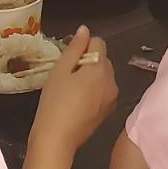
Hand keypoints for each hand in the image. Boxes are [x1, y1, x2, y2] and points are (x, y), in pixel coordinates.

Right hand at [32, 26, 117, 153]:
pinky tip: (77, 101)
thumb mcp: (60, 70)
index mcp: (101, 68)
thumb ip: (75, 47)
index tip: (67, 61)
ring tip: (70, 90)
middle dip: (87, 62)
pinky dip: (93, 91)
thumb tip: (85, 29)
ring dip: (90, 76)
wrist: (57, 138)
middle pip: (102, 59)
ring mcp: (112, 97)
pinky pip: (103, 91)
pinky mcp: (108, 111)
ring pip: (103, 76)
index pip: (98, 42)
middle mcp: (112, 81)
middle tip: (66, 76)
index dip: (82, 47)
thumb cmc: (55, 102)